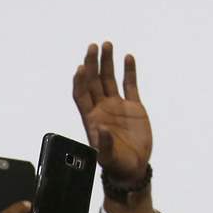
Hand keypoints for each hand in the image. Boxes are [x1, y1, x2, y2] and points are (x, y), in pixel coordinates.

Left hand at [73, 42, 151, 182]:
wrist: (133, 168)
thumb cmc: (116, 165)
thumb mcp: (108, 157)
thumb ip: (104, 144)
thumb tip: (101, 128)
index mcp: (91, 118)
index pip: (81, 94)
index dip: (79, 81)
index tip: (80, 67)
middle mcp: (101, 108)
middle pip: (93, 81)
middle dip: (92, 64)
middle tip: (93, 46)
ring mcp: (117, 106)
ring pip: (109, 79)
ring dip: (107, 62)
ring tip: (107, 44)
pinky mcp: (133, 106)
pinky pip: (130, 85)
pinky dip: (128, 71)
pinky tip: (127, 57)